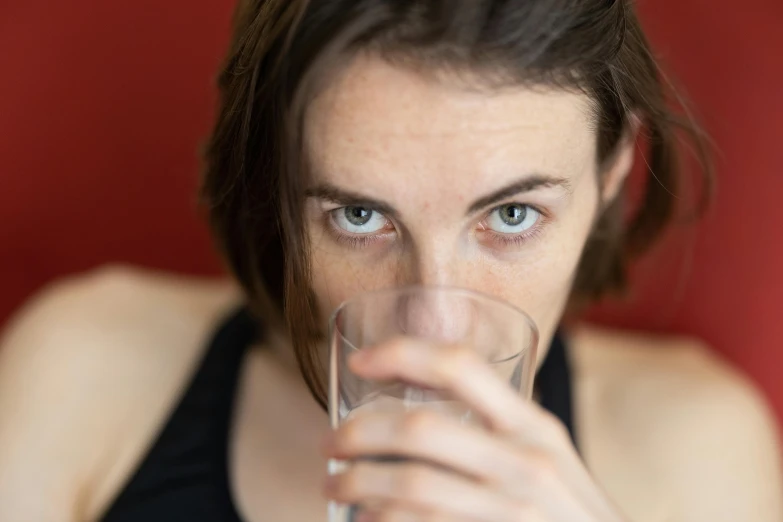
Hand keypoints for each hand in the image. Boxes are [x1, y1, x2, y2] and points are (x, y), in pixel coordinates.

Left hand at [321, 337, 627, 521]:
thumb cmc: (571, 515)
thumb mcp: (551, 461)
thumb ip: (503, 434)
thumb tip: (425, 410)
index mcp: (535, 428)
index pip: (463, 368)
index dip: (403, 354)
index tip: (361, 360)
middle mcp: (525, 463)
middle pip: (420, 430)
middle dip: (359, 432)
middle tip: (330, 443)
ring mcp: (511, 511)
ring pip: (410, 486)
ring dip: (356, 483)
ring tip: (335, 485)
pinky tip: (366, 521)